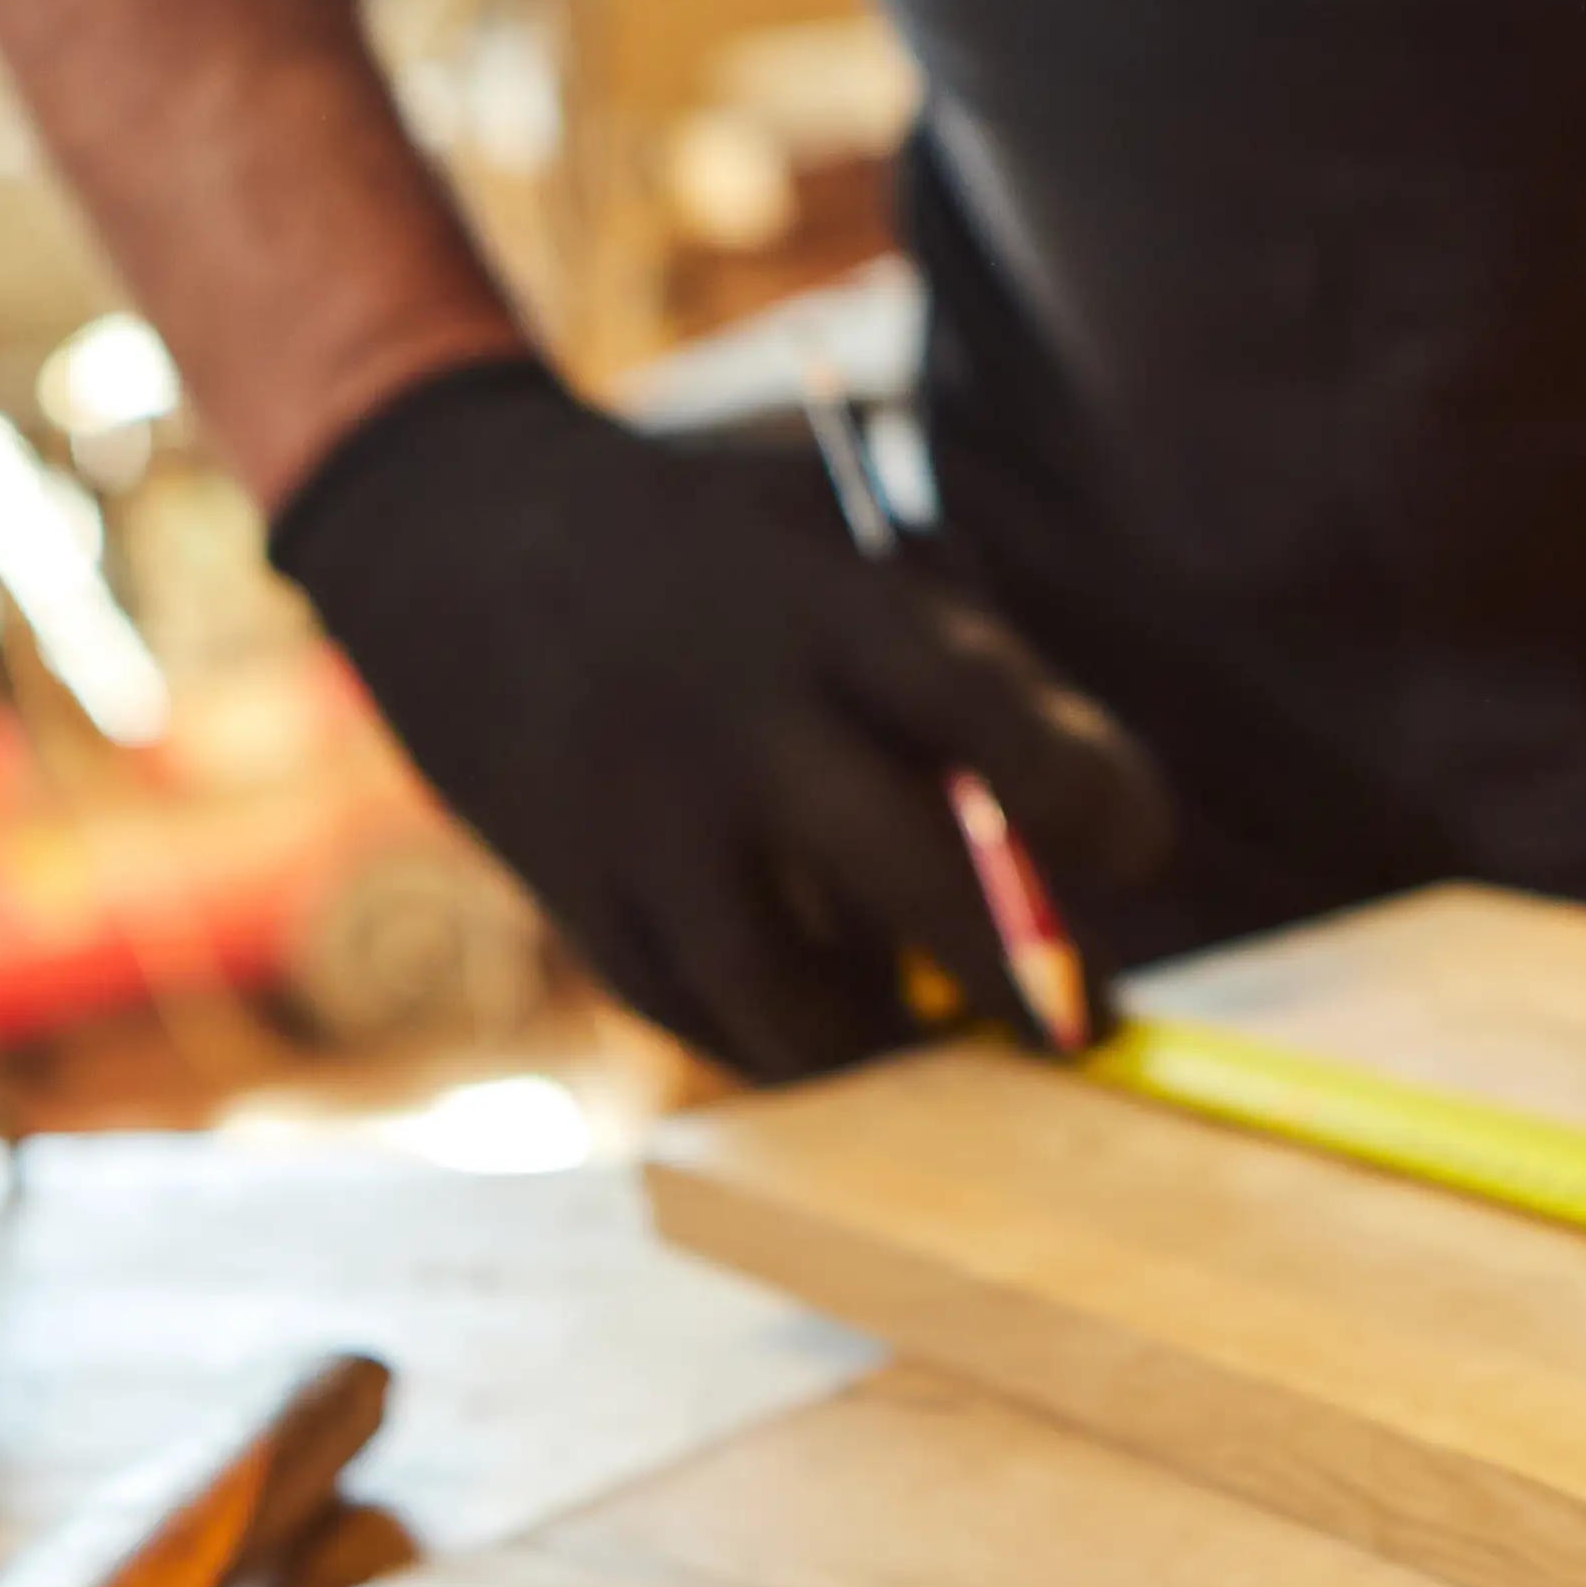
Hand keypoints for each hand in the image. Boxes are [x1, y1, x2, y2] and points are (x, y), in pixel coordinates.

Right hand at [268, 360, 1171, 1077]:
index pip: (980, 710)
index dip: (1082, 793)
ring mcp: (638, 823)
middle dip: (1017, 973)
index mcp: (812, 606)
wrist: (452, 542)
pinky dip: (786, 1041)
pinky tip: (842, 1028)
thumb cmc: (707, 553)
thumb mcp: (833, 549)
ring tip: (947, 1040)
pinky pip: (702, 1016)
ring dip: (891, 1044)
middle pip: (907, 878)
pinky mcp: (577, 899)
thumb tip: (1090, 841)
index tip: (1134, 848)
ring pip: (790, 999)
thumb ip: (957, 669)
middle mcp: (726, 720)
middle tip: (1087, 1030)